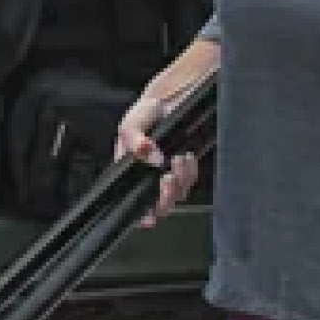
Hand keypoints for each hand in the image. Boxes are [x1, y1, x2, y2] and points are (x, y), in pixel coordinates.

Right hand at [118, 90, 202, 224]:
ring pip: (178, 193)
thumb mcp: (131, 125)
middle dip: (166, 195)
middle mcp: (148, 179)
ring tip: (179, 157)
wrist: (169, 102)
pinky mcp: (184, 170)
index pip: (133, 202)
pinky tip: (186, 156)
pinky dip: (190, 170)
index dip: (141, 215)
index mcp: (129, 173)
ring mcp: (168, 175)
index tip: (149, 218)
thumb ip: (135, 141)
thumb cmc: (144, 114)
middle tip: (168, 178)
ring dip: (180, 178)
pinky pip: (190, 180)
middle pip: (159, 204)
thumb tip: (150, 156)